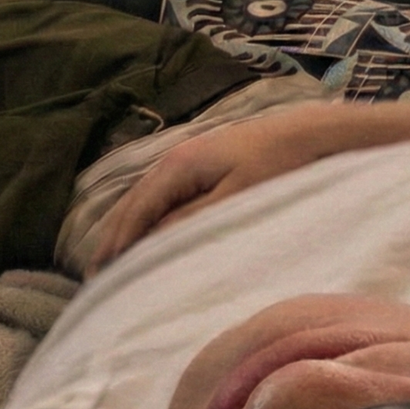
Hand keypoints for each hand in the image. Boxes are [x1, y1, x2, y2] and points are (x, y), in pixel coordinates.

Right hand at [86, 100, 409, 274]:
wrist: (314, 132)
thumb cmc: (279, 168)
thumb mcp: (236, 200)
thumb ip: (192, 221)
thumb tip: (151, 244)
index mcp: (177, 167)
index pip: (134, 212)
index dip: (115, 245)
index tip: (100, 275)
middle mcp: (175, 160)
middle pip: (133, 205)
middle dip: (113, 239)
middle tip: (96, 274)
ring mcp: (188, 160)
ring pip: (146, 200)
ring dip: (128, 229)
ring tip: (114, 259)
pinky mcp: (204, 164)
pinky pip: (163, 197)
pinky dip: (149, 218)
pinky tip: (150, 235)